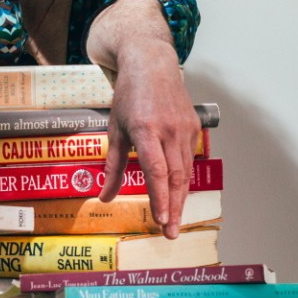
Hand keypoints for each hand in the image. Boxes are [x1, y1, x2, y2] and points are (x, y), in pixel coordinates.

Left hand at [99, 41, 199, 238]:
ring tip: (173, 221)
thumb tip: (103, 197)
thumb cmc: (129, 95)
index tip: (160, 220)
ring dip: (180, 199)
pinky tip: (177, 196)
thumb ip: (112, 165)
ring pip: (185, 172)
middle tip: (169, 233)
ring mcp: (185, 128)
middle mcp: (169, 130)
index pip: (156, 170)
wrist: (152, 64)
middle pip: (175, 177)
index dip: (159, 197)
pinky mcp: (194, 128)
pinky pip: (188, 160)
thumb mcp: (114, 128)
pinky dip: (183, 181)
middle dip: (173, 208)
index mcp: (145, 128)